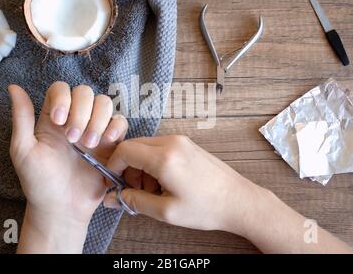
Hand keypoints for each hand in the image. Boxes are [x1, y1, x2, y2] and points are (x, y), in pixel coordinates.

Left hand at [8, 82, 127, 252]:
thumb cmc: (39, 182)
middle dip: (82, 112)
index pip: (61, 88)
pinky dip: (116, 126)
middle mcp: (75, 119)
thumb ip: (22, 117)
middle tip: (74, 140)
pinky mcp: (111, 144)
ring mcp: (94, 130)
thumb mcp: (23, 150)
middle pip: (85, 92)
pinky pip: (121, 122)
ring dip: (98, 120)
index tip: (59, 120)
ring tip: (89, 145)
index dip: (63, 97)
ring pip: (105, 103)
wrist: (62, 208)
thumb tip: (13, 86)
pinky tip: (107, 141)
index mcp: (53, 118)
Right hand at [103, 135, 266, 234]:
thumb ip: (135, 201)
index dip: (114, 166)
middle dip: (128, 168)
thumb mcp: (166, 211)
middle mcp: (172, 142)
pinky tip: (164, 182)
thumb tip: (114, 197)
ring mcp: (181, 141)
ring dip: (141, 166)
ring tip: (152, 190)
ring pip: (146, 147)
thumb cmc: (206, 207)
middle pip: (134, 146)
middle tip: (135, 190)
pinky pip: (160, 148)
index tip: (115, 182)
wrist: (239, 201)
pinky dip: (154, 163)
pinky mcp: (187, 145)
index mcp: (164, 157)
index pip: (125, 150)